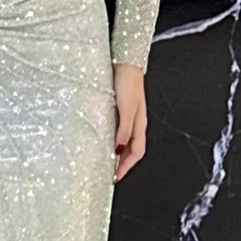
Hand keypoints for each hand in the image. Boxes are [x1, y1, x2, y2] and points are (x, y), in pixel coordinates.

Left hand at [113, 62, 147, 181]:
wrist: (124, 63)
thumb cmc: (128, 83)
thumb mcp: (126, 108)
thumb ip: (123, 129)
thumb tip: (118, 149)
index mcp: (140, 125)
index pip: (136, 153)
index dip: (126, 167)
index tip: (115, 177)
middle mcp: (135, 123)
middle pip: (130, 150)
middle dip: (121, 163)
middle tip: (108, 173)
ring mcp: (127, 117)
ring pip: (123, 141)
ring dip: (115, 153)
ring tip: (104, 161)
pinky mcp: (118, 110)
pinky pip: (116, 131)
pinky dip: (110, 140)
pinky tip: (101, 140)